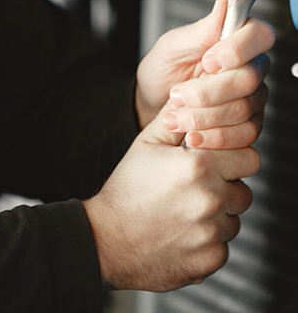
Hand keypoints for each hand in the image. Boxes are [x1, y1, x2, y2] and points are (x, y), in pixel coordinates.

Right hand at [83, 104, 259, 290]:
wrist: (109, 237)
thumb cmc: (127, 188)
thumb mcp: (146, 143)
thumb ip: (174, 118)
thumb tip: (188, 97)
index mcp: (199, 165)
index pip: (247, 156)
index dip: (230, 157)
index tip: (212, 161)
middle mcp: (212, 198)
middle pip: (245, 190)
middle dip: (228, 186)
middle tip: (198, 186)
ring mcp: (213, 231)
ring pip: (234, 219)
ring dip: (217, 214)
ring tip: (183, 208)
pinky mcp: (212, 258)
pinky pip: (224, 244)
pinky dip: (207, 238)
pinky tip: (181, 229)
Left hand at [135, 0, 274, 147]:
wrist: (153, 101)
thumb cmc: (164, 68)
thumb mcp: (172, 45)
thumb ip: (200, 30)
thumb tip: (224, 2)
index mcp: (235, 39)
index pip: (260, 35)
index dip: (238, 49)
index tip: (208, 60)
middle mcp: (251, 67)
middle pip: (249, 78)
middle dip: (208, 91)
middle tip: (178, 94)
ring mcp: (252, 97)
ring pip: (244, 109)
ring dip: (204, 116)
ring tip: (175, 116)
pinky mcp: (248, 124)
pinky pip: (244, 134)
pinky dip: (214, 137)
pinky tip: (192, 136)